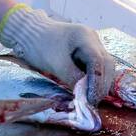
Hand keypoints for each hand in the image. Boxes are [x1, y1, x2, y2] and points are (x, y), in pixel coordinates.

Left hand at [0, 6, 115, 103]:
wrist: (28, 33)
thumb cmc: (39, 45)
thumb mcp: (55, 63)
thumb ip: (72, 77)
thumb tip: (85, 95)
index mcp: (85, 36)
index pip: (99, 61)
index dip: (98, 82)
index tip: (92, 98)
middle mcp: (93, 39)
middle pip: (107, 64)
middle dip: (102, 84)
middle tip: (94, 102)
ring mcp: (91, 45)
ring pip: (104, 66)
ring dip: (100, 83)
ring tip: (92, 99)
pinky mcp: (87, 52)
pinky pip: (96, 67)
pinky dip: (94, 80)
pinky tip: (88, 90)